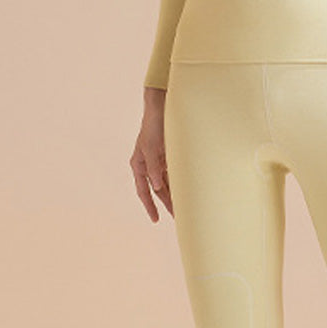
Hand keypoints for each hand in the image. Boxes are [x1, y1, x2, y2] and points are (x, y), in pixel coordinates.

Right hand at [130, 88, 173, 222]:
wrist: (161, 107)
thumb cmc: (153, 126)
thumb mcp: (151, 147)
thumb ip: (154, 168)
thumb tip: (157, 187)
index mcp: (139, 164)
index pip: (143, 190)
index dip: (149, 205)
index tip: (156, 219)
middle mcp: (148, 165)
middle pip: (157, 190)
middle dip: (167, 204)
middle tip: (178, 218)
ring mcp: (158, 161)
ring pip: (167, 183)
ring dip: (175, 195)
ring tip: (185, 208)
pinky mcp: (168, 156)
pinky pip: (174, 174)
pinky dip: (179, 183)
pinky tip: (188, 191)